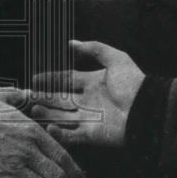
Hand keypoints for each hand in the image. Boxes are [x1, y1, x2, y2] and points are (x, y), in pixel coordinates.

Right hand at [29, 40, 144, 147]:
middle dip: (44, 97)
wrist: (147, 110)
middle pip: (61, 99)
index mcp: (92, 83)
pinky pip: (71, 135)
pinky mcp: (91, 135)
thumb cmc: (133, 83)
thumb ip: (93, 49)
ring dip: (48, 114)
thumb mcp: (115, 59)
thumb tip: (71, 42)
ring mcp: (89, 118)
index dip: (51, 79)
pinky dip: (60, 133)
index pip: (67, 80)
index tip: (35, 79)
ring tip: (34, 109)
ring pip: (62, 116)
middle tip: (29, 96)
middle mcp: (88, 100)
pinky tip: (49, 127)